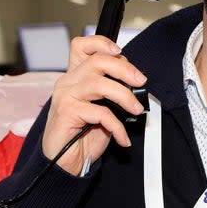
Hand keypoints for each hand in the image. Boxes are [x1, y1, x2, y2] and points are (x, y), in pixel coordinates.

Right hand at [42, 35, 146, 175]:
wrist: (65, 164)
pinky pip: (100, 113)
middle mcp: (67, 82)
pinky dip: (117, 127)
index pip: (81, 46)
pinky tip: (122, 138)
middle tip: (141, 82)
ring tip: (137, 110)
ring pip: (100, 84)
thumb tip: (135, 80)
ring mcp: (65, 96)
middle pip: (97, 61)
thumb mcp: (102, 109)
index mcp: (74, 76)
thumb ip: (112, 91)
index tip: (120, 53)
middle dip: (124, 69)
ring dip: (124, 96)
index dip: (101, 43)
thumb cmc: (83, 136)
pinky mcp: (66, 112)